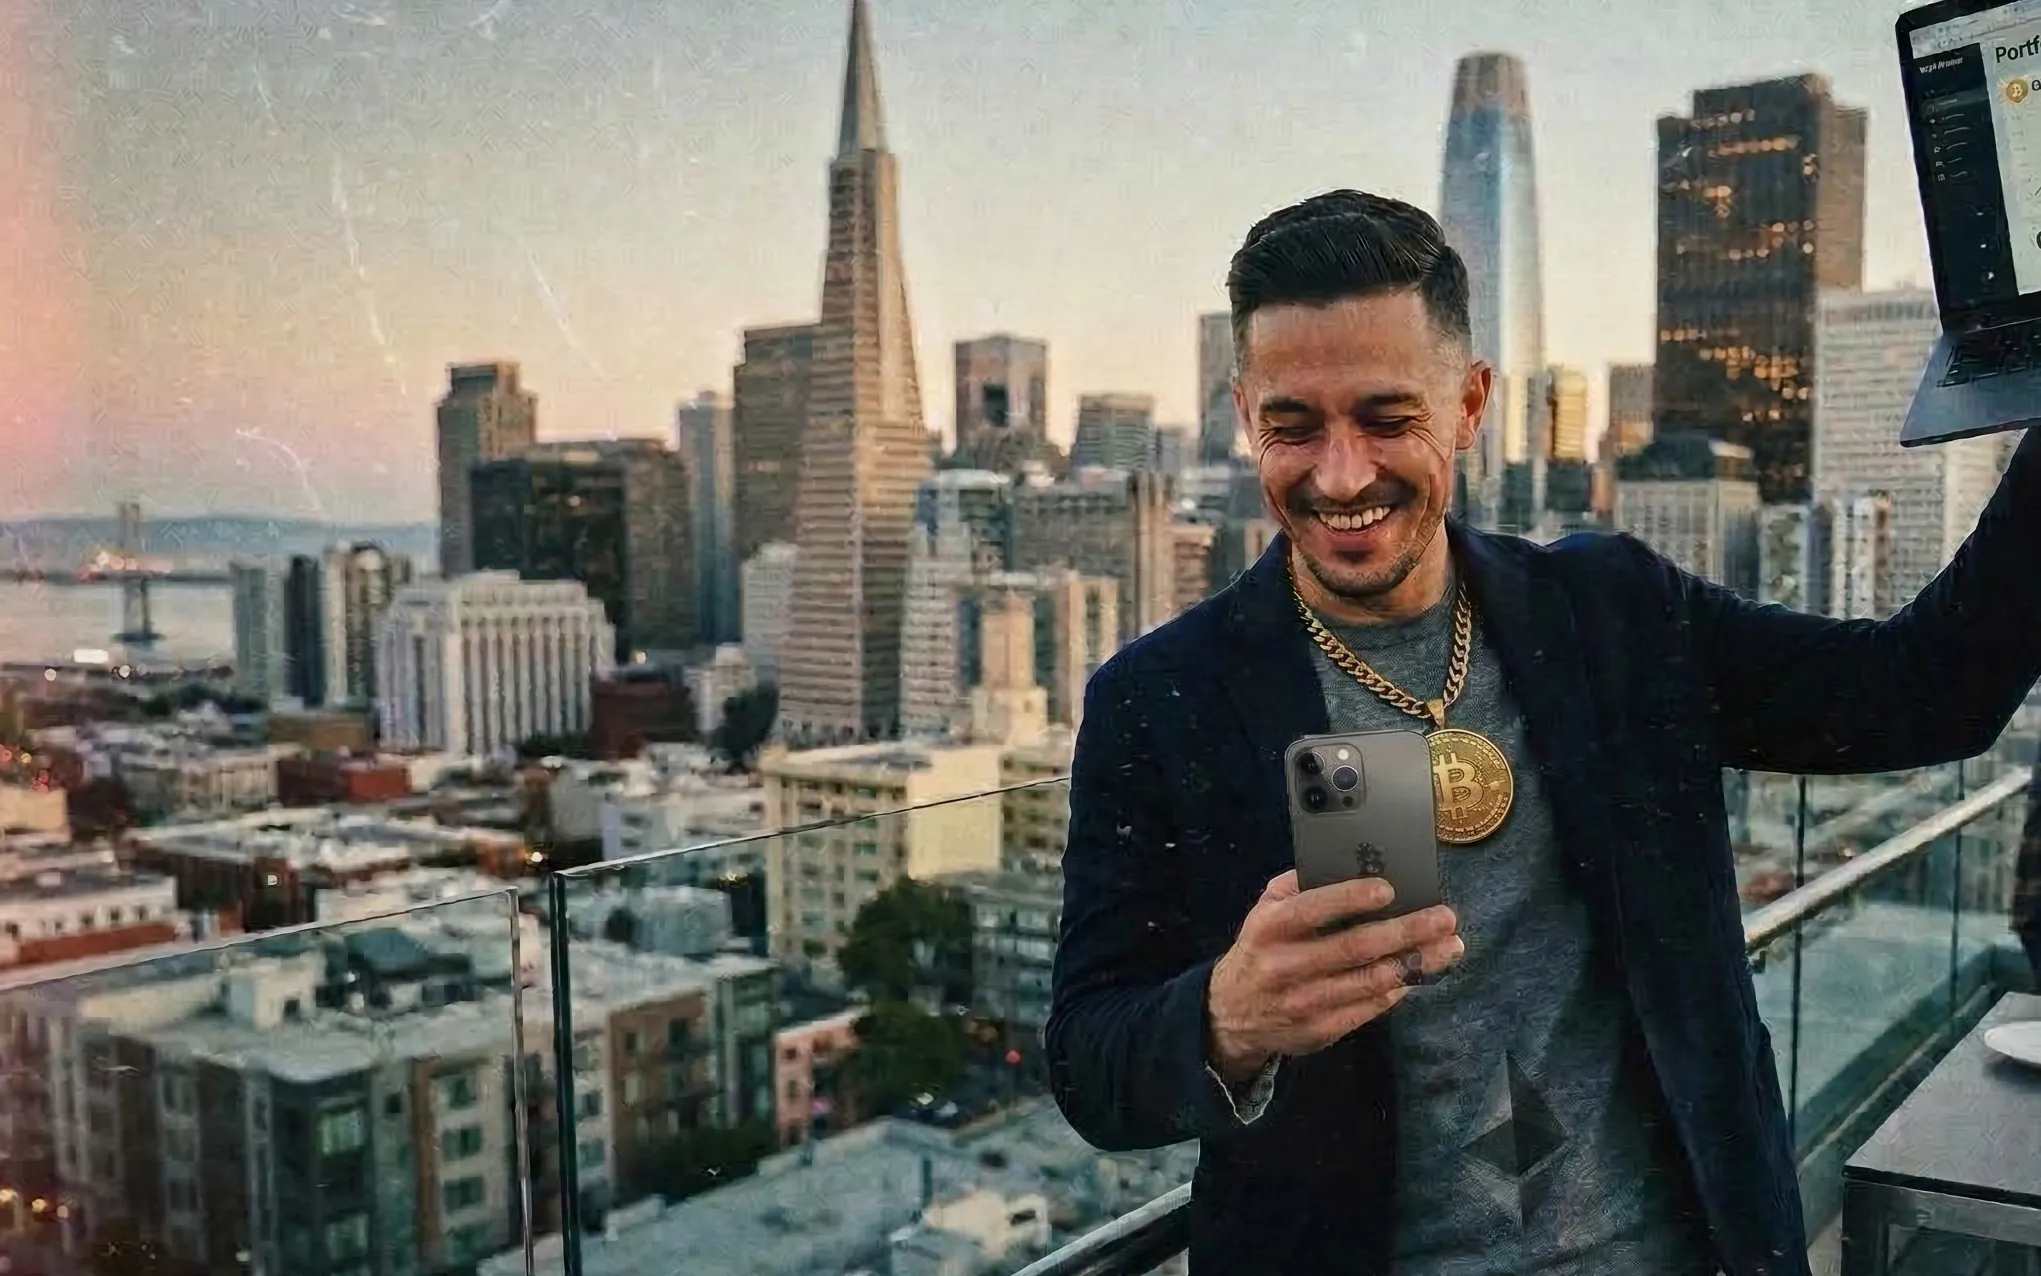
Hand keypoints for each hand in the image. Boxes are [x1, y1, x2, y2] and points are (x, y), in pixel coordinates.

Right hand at [1206, 870, 1462, 1084]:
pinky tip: (1420, 972)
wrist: (1232, 1013)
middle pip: (1354, 947)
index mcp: (1270, 928)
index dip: (1351, 898)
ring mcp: (1304, 1002)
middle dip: (1406, 931)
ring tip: (1449, 946)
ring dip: (1416, 962)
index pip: (1313, 909)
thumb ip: (1297, 886)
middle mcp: (1285, 966)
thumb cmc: (1261, 948)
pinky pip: (1369, 1007)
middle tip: (1445, 918)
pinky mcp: (1321, 1030)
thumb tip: (1347, 866)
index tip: (1390, 889)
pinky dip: (1398, 989)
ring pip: (1370, 981)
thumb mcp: (1264, 909)